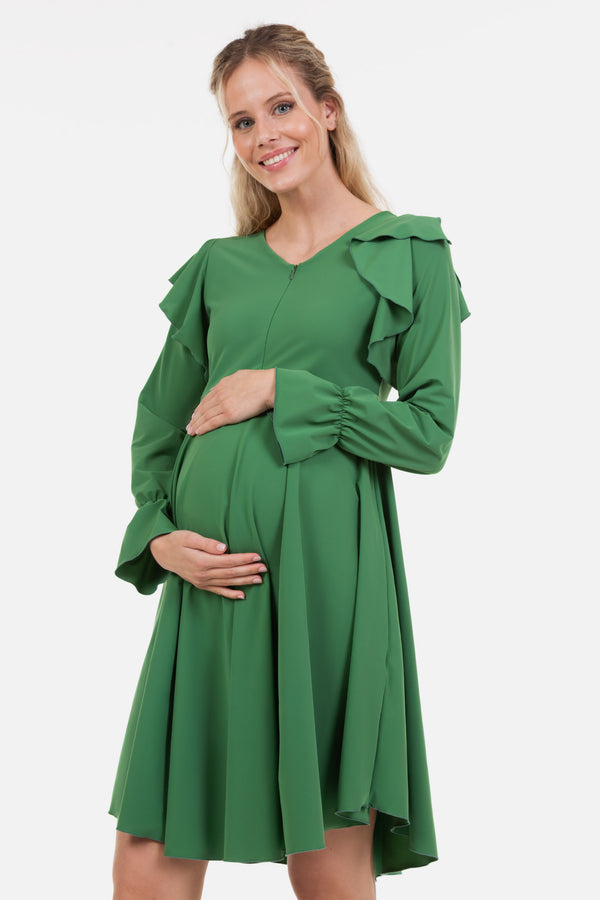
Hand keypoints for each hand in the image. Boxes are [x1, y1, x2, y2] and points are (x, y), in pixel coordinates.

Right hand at [149, 531, 267, 599]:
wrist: (162, 553)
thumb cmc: (176, 541)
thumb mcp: (189, 537)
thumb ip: (206, 543)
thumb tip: (223, 547)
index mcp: (201, 562)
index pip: (228, 561)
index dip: (244, 559)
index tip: (257, 556)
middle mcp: (203, 574)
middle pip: (231, 573)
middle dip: (249, 570)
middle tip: (264, 568)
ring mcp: (202, 581)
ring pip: (227, 582)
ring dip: (244, 581)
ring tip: (259, 579)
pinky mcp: (201, 584)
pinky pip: (218, 591)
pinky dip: (230, 594)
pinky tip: (242, 595)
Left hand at [186, 368, 275, 435]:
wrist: (269, 386)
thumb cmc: (259, 380)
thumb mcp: (239, 376)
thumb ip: (227, 382)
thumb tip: (217, 387)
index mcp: (222, 385)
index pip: (206, 399)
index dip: (199, 409)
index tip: (195, 415)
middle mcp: (220, 395)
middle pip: (203, 409)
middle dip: (194, 418)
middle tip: (189, 426)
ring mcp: (224, 405)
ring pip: (205, 416)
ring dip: (196, 425)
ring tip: (191, 431)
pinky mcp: (230, 415)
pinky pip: (212, 423)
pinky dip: (204, 428)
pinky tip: (198, 432)